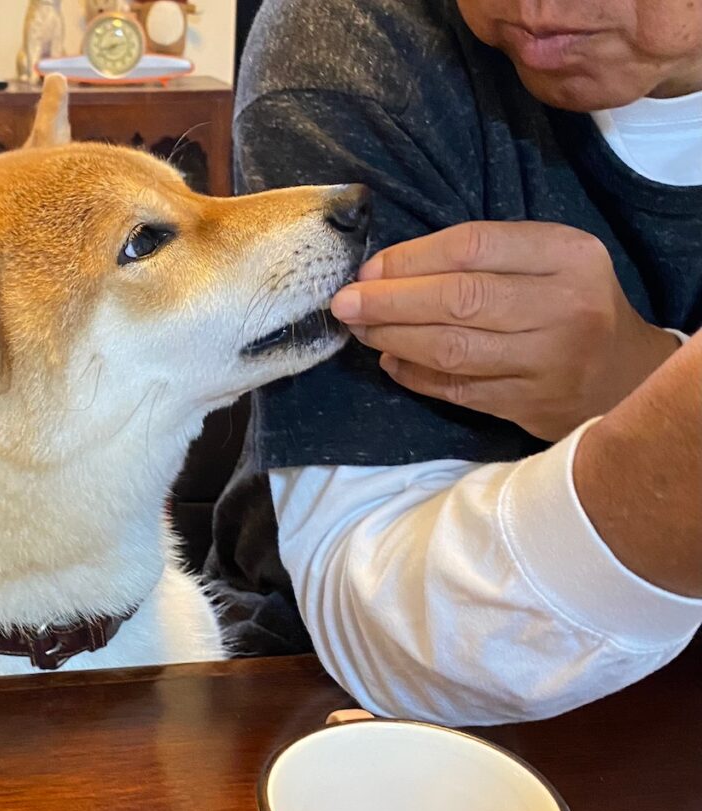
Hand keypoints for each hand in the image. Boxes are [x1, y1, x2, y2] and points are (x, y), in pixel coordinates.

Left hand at [330, 221, 679, 439]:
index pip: (473, 246)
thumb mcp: (550, 261)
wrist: (625, 376)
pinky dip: (414, 376)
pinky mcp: (527, 405)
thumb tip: (388, 272)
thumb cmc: (572, 305)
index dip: (410, 258)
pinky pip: (456, 389)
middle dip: (389, 302)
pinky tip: (390, 362)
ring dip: (393, 339)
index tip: (369, 269)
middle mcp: (562, 307)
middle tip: (344, 304)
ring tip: (360, 331)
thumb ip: (485, 257)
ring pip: (451, 350)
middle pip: (458, 299)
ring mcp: (546, 362)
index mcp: (567, 255)